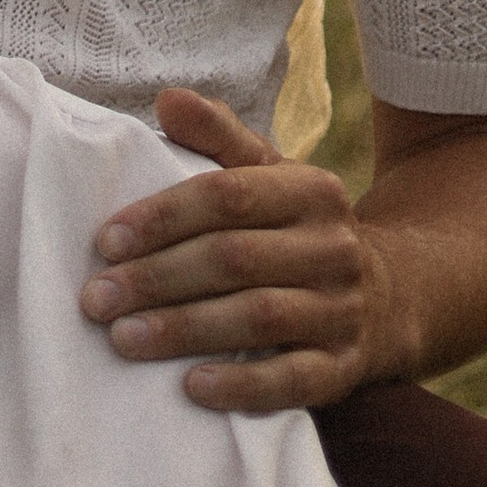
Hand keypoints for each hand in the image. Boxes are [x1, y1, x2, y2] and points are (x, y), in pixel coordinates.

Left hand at [79, 86, 387, 412]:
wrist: (390, 295)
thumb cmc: (297, 228)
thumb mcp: (269, 173)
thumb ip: (217, 135)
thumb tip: (168, 99)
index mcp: (311, 189)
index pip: (227, 195)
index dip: (162, 217)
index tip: (106, 241)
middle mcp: (333, 247)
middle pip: (234, 259)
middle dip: (157, 278)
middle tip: (95, 299)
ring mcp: (344, 309)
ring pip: (259, 318)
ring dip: (184, 329)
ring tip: (123, 339)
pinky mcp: (346, 366)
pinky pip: (294, 380)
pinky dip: (243, 385)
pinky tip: (192, 387)